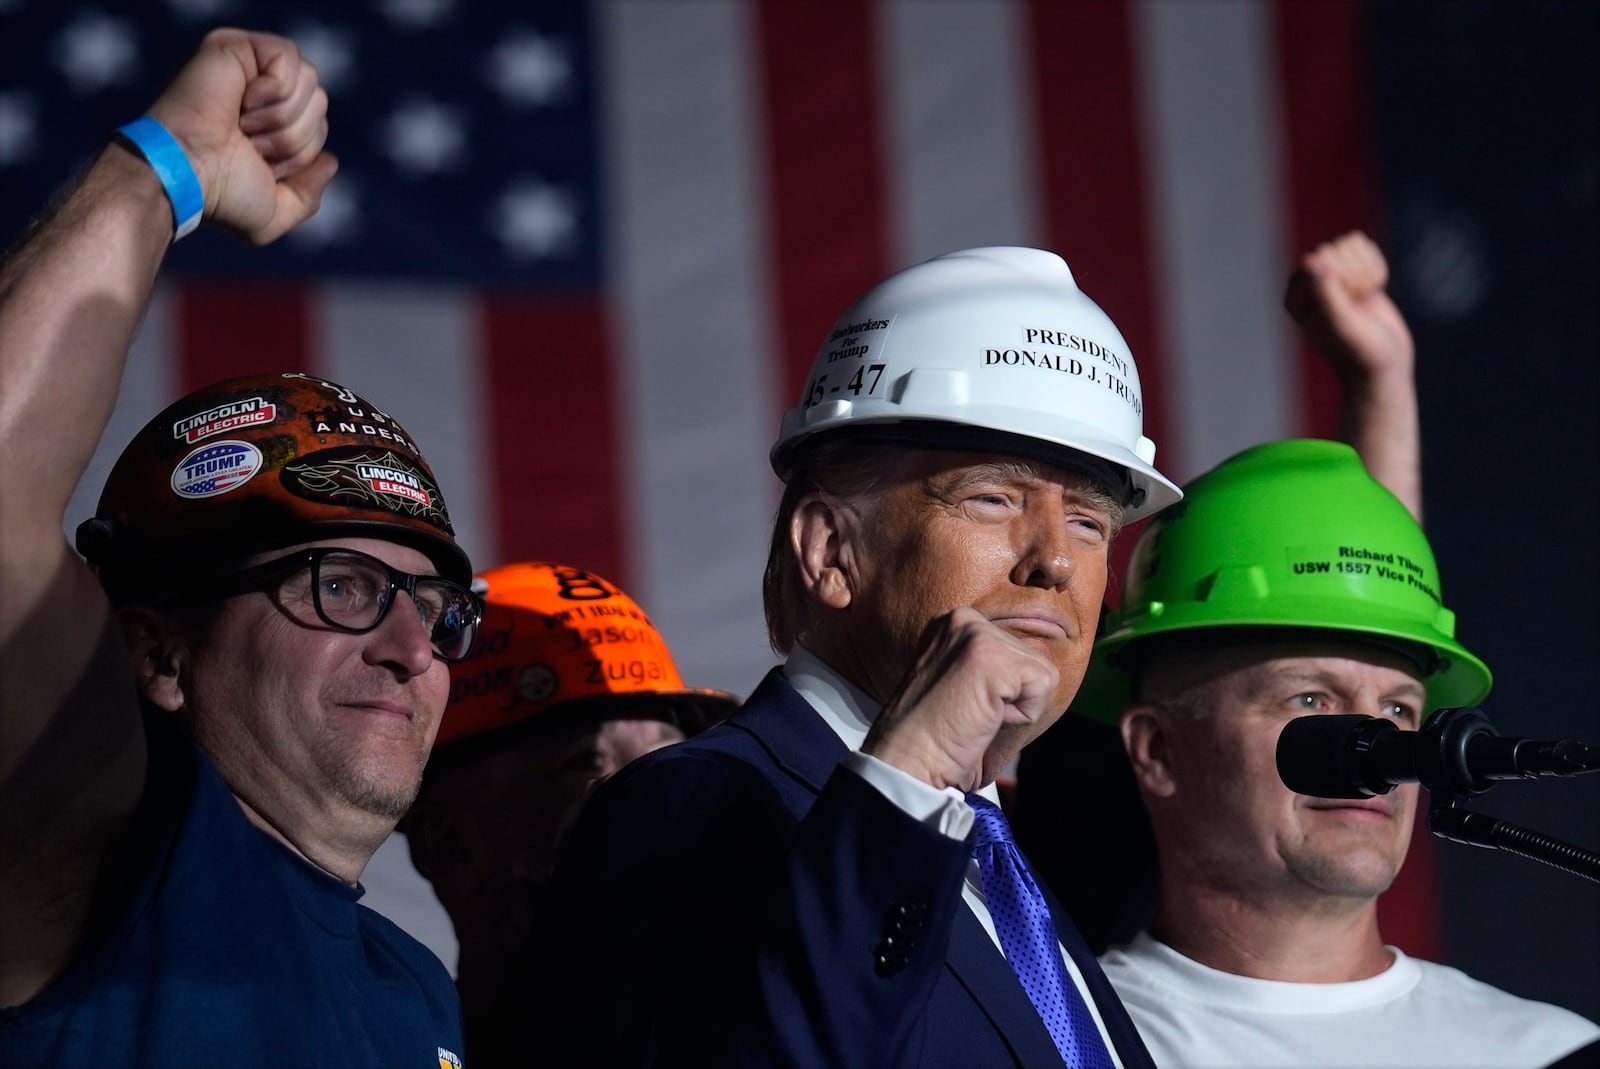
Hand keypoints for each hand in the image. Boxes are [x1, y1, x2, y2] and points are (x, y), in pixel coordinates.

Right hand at [145, 28, 335, 244]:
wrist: (186, 173)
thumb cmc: (221, 194)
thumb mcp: (273, 214)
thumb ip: (309, 197)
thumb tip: (330, 161)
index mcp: (269, 124)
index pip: (319, 126)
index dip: (301, 153)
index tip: (260, 163)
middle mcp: (260, 91)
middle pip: (320, 102)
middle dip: (293, 137)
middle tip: (250, 144)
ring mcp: (248, 65)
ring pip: (310, 82)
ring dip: (281, 118)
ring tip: (242, 126)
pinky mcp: (236, 45)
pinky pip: (289, 60)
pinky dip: (273, 90)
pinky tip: (241, 102)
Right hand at [861, 607, 1057, 791]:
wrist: (907, 760)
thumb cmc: (933, 734)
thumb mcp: (959, 681)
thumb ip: (990, 663)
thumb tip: (1036, 668)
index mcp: (953, 622)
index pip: (1015, 650)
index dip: (1002, 690)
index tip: (964, 704)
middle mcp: (964, 619)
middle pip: (1031, 658)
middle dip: (1010, 696)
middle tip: (969, 712)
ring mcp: (978, 634)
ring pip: (1041, 672)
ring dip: (1016, 706)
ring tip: (974, 714)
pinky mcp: (995, 657)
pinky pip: (1044, 685)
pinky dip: (1022, 715)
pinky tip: (984, 717)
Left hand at [1284, 230, 1412, 385]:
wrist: (1384, 364)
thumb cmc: (1359, 351)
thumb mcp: (1342, 324)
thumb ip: (1326, 293)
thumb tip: (1311, 259)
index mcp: (1295, 296)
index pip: (1320, 259)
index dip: (1342, 279)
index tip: (1347, 307)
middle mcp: (1308, 283)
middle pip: (1337, 248)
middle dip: (1355, 276)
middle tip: (1357, 307)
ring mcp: (1330, 275)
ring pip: (1352, 245)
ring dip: (1367, 273)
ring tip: (1363, 302)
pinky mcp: (1351, 271)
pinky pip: (1366, 249)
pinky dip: (1377, 269)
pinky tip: (1372, 293)